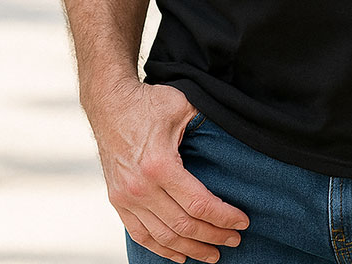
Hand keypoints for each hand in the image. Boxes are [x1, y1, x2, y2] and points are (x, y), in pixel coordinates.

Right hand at [87, 80, 249, 262]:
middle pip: (184, 225)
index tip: (242, 222)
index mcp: (160, 165)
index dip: (223, 217)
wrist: (109, 103)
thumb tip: (234, 131)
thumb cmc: (148, 102)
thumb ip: (206, 122)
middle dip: (213, 236)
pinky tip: (180, 256)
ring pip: (163, 237)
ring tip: (213, 254)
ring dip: (191, 249)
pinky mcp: (117, 201)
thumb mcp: (182, 106)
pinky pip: (140, 235)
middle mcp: (141, 187)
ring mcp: (126, 197)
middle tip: (235, 240)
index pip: (199, 203)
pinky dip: (161, 249)